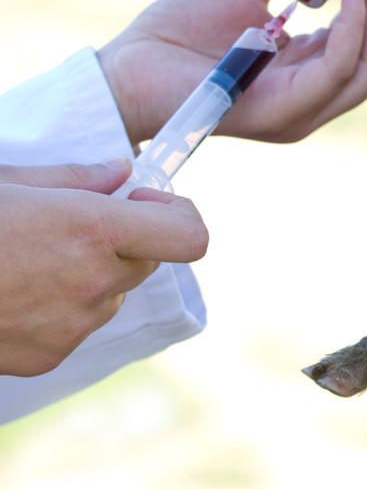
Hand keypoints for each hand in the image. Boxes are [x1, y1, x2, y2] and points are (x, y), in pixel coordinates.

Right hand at [0, 161, 208, 375]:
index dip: (179, 213)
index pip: (188, 236)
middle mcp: (93, 281)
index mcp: (91, 230)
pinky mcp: (48, 357)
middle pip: (147, 260)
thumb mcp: (6, 182)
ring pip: (112, 293)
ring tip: (27, 258)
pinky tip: (12, 290)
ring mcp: (72, 326)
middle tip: (74, 223)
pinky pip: (78, 324)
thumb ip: (73, 178)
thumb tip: (120, 170)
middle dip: (125, 239)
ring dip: (91, 274)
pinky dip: (61, 306)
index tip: (145, 199)